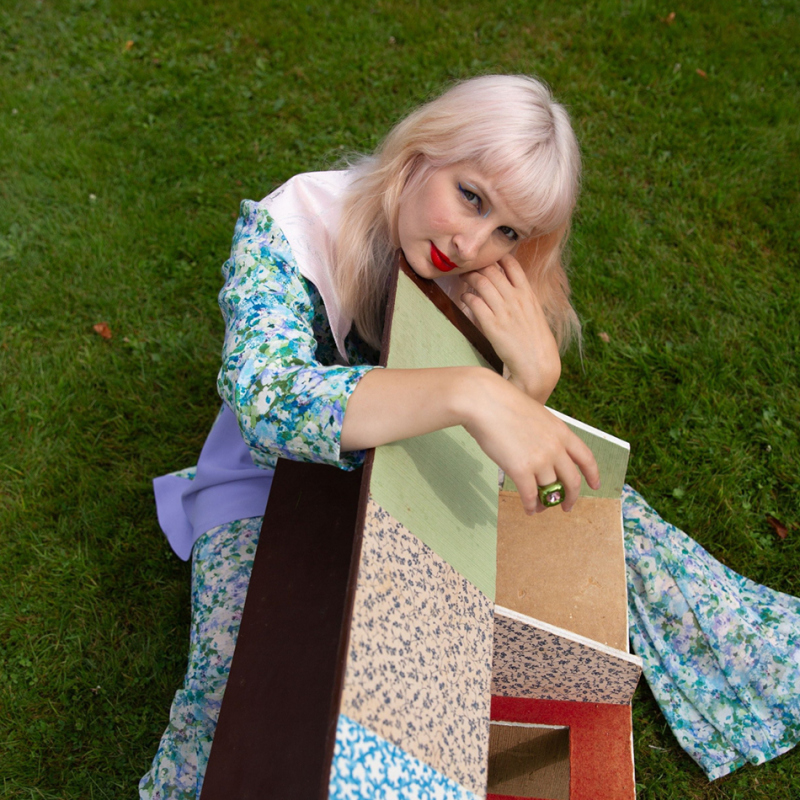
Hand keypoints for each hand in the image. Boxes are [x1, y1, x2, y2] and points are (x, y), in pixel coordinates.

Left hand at [459, 254, 560, 402]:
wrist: (537, 364)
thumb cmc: (535, 340)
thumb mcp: (533, 313)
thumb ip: (521, 298)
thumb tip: (507, 287)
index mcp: (527, 294)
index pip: (512, 264)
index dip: (497, 257)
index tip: (488, 259)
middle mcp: (516, 299)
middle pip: (492, 271)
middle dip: (478, 266)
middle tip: (469, 268)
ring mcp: (504, 312)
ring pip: (482, 283)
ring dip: (470, 278)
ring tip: (464, 280)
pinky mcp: (493, 326)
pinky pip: (475, 303)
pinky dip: (467, 296)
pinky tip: (464, 297)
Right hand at [461, 370, 598, 513]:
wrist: (484, 402)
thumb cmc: (502, 404)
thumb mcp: (536, 415)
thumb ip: (545, 434)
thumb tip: (542, 451)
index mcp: (561, 432)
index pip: (585, 458)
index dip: (593, 474)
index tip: (595, 486)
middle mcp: (555, 448)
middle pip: (572, 480)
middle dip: (571, 497)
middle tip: (566, 506)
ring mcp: (540, 460)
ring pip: (550, 491)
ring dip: (546, 503)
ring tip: (539, 508)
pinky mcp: (521, 470)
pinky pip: (531, 496)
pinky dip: (531, 506)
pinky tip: (528, 509)